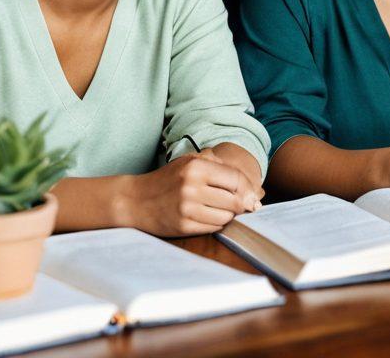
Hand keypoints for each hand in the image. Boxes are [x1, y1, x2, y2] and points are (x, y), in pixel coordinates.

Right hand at [126, 150, 260, 236]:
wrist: (135, 200)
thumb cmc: (168, 180)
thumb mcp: (189, 162)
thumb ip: (218, 166)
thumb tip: (251, 188)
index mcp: (196, 167)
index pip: (236, 179)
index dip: (249, 189)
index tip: (253, 195)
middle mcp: (191, 187)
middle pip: (235, 200)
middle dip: (243, 204)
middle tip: (244, 205)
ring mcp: (187, 208)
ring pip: (227, 216)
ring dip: (229, 214)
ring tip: (222, 209)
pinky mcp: (183, 226)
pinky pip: (214, 227)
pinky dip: (217, 223)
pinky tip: (210, 216)